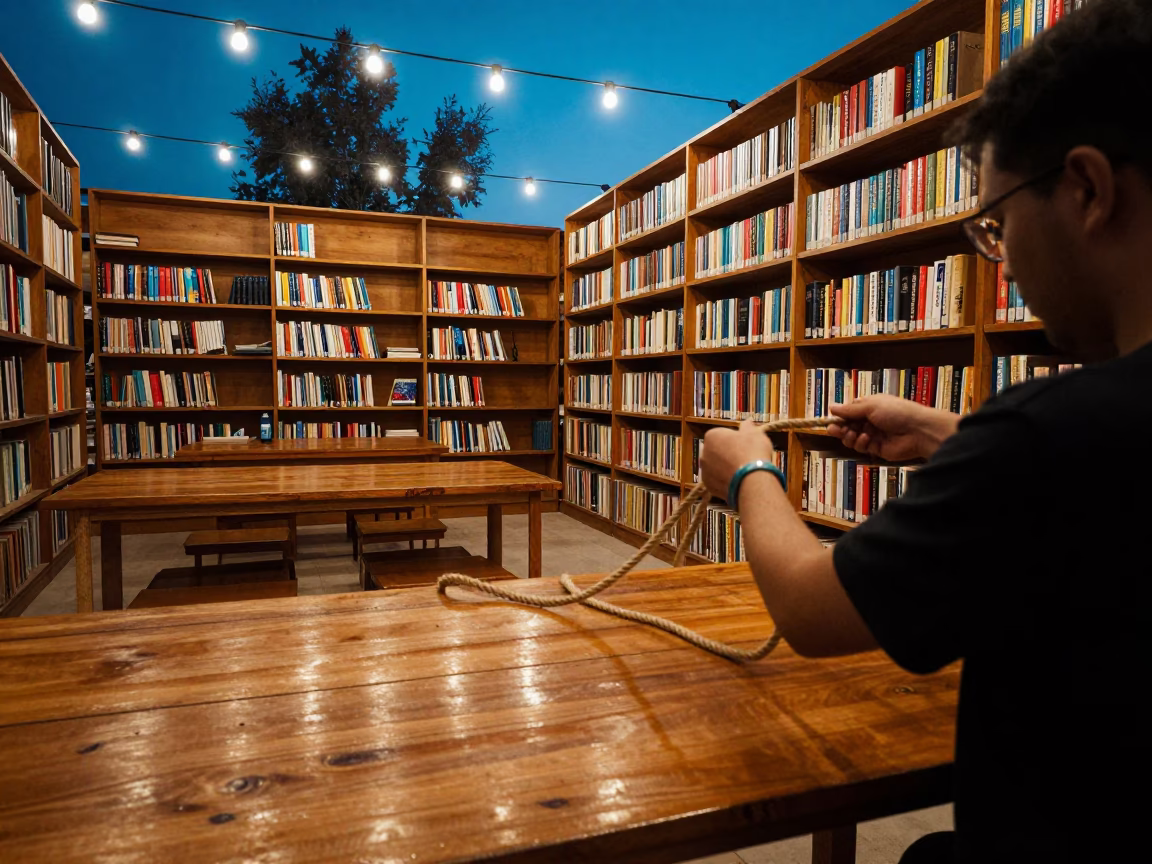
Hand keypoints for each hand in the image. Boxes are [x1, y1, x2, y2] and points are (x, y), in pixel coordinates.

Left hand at [699, 420, 776, 501]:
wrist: (751, 479)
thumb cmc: (752, 452)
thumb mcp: (754, 433)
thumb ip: (748, 427)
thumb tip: (748, 422)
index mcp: (711, 436)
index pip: (722, 435)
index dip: (734, 440)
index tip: (745, 445)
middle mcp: (704, 453)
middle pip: (717, 451)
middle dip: (727, 454)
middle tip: (744, 457)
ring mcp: (705, 471)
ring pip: (716, 467)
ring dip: (725, 468)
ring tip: (742, 471)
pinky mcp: (709, 486)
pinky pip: (717, 481)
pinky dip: (725, 480)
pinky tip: (737, 481)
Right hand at [827, 394, 958, 460]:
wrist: (918, 430)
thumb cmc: (896, 412)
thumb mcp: (871, 406)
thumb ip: (850, 410)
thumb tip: (831, 407)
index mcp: (870, 406)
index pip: (849, 411)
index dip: (840, 416)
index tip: (830, 419)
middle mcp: (870, 420)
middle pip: (848, 426)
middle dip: (840, 428)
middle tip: (832, 430)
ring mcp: (873, 435)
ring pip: (852, 438)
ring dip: (849, 436)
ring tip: (851, 434)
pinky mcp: (876, 449)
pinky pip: (862, 447)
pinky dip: (861, 443)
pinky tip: (867, 439)